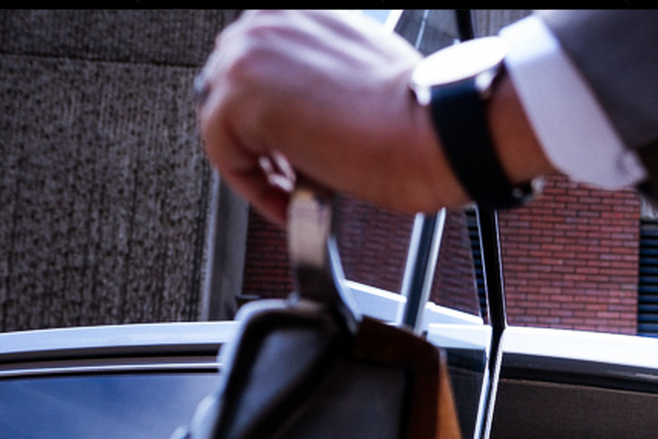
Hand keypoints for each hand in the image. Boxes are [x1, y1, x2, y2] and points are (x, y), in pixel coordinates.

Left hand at [196, 10, 469, 223]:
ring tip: (294, 190)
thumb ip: (319, 76)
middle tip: (290, 174)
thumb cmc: (417, 115)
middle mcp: (266, 22)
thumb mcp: (361, 70)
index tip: (292, 147)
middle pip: (229, 91)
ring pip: (223, 123)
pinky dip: (253, 187)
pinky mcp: (239, 100)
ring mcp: (248, 56)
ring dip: (257, 163)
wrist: (435, 133)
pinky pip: (224, 156)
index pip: (255, 67)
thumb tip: (303, 111)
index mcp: (296, 10)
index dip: (271, 118)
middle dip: (258, 139)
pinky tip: (289, 200)